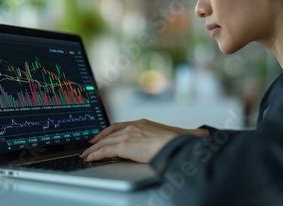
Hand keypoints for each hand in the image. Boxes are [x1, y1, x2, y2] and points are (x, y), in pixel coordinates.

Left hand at [79, 119, 207, 163]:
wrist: (177, 144)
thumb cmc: (179, 141)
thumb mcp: (175, 135)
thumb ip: (174, 136)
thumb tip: (196, 136)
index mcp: (143, 123)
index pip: (120, 125)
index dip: (109, 131)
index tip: (101, 136)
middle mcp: (134, 126)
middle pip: (110, 133)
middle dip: (98, 141)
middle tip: (89, 147)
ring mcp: (128, 135)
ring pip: (105, 142)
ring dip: (94, 150)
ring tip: (86, 156)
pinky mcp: (125, 145)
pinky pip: (105, 151)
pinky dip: (96, 155)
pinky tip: (90, 159)